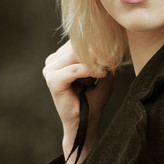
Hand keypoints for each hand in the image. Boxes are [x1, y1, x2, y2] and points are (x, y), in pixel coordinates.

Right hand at [42, 42, 113, 163]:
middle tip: (112, 57)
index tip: (113, 49)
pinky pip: (74, 70)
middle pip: (75, 46)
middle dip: (95, 51)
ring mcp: (50, 70)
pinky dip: (89, 70)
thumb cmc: (93, 99)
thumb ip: (103, 58)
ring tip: (106, 69)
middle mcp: (52, 62)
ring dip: (93, 61)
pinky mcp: (53, 81)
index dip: (95, 43)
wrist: (86, 122)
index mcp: (60, 58)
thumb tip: (110, 43)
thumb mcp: (102, 74)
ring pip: (75, 55)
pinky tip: (101, 75)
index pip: (77, 41)